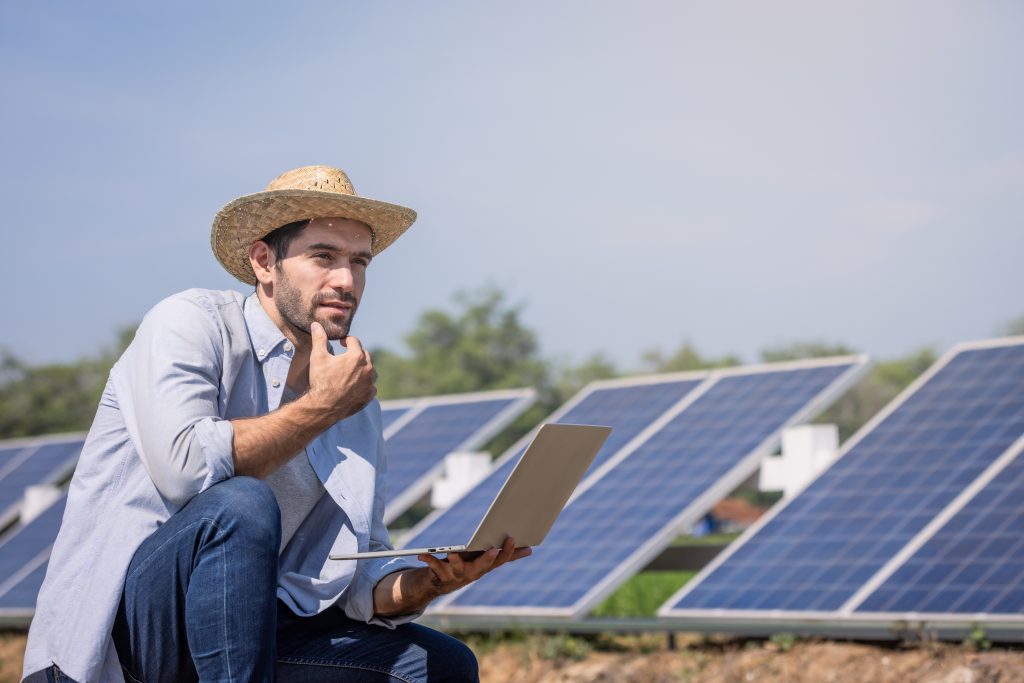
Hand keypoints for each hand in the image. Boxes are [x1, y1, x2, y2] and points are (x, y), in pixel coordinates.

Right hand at [306, 322, 376, 419]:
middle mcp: (368, 368)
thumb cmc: (321, 381)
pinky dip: (365, 384)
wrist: (324, 407)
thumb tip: (316, 324)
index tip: (341, 342)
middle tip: (346, 356)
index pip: (354, 341)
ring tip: (352, 370)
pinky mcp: (369, 395)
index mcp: (356, 356)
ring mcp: (370, 383)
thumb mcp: (318, 357)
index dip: (346, 340)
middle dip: (356, 353)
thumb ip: (319, 339)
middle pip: (365, 355)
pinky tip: (356, 385)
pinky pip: (371, 386)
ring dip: (363, 368)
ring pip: (371, 370)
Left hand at [417, 537, 531, 596]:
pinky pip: (433, 567)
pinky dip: (428, 561)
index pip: (499, 560)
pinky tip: (421, 554)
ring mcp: (456, 575)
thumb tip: (530, 549)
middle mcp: (472, 573)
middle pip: (482, 566)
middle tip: (492, 549)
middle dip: (488, 558)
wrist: (440, 583)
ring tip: (453, 552)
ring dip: (455, 561)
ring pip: (457, 568)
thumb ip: (507, 555)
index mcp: (484, 567)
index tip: (511, 538)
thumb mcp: (487, 560)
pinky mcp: (439, 574)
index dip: (507, 551)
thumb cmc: (467, 566)